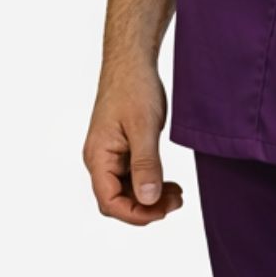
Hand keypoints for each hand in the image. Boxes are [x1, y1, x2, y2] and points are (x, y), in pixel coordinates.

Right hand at [84, 62, 185, 224]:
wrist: (132, 63)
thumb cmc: (134, 88)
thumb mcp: (144, 128)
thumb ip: (146, 165)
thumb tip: (148, 199)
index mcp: (98, 156)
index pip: (109, 202)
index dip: (136, 213)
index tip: (163, 210)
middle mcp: (99, 160)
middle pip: (117, 201)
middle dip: (146, 208)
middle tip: (177, 201)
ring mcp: (110, 156)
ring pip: (126, 192)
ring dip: (150, 198)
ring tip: (177, 194)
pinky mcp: (121, 151)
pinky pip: (132, 178)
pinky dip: (150, 184)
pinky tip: (169, 184)